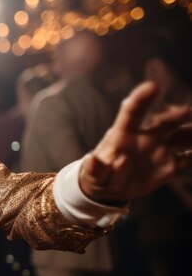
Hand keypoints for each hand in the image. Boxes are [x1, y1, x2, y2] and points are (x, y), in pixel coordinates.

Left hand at [79, 81, 191, 202]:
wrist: (110, 189)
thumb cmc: (99, 176)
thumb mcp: (92, 175)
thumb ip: (94, 169)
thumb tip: (93, 160)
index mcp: (123, 134)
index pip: (132, 111)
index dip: (141, 98)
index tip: (152, 86)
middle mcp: (145, 137)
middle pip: (164, 120)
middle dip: (177, 115)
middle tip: (188, 111)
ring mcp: (159, 149)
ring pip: (181, 135)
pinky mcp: (170, 164)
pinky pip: (188, 157)